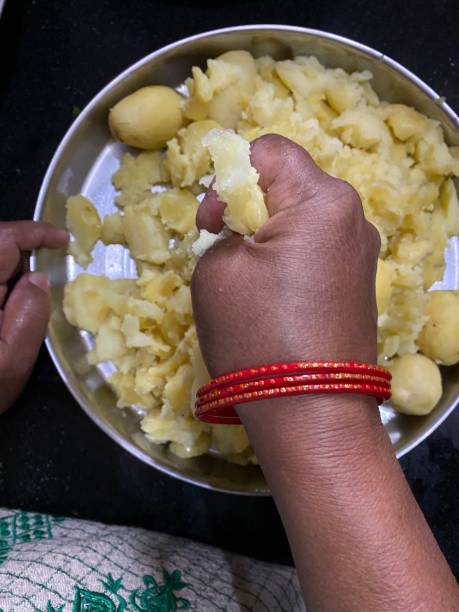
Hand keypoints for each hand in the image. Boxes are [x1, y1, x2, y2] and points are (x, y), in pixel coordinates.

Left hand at [0, 221, 67, 413]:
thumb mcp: (10, 362)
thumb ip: (29, 316)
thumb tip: (39, 280)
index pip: (2, 239)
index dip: (35, 232)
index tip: (63, 239)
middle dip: (22, 263)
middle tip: (39, 298)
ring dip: (8, 281)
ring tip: (12, 320)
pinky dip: (0, 292)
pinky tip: (2, 320)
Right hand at [192, 135, 458, 611]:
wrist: (310, 413)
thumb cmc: (257, 335)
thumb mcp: (218, 268)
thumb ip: (224, 225)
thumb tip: (239, 220)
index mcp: (323, 201)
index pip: (270, 150)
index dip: (231, 173)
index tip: (214, 220)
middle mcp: (354, 217)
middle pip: (290, 182)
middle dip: (249, 204)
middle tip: (223, 246)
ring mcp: (362, 252)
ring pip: (302, 217)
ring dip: (267, 232)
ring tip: (245, 277)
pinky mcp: (358, 282)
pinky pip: (316, 248)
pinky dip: (288, 257)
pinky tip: (272, 294)